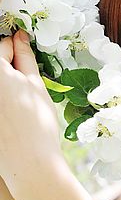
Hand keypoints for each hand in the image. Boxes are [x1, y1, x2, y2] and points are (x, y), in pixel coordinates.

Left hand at [0, 32, 64, 197]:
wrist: (29, 162)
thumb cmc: (38, 124)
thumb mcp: (36, 85)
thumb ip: (25, 57)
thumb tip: (20, 37)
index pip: (2, 46)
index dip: (18, 50)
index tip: (27, 55)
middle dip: (8, 67)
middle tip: (25, 84)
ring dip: (5, 86)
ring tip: (18, 103)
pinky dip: (3, 101)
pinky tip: (10, 114)